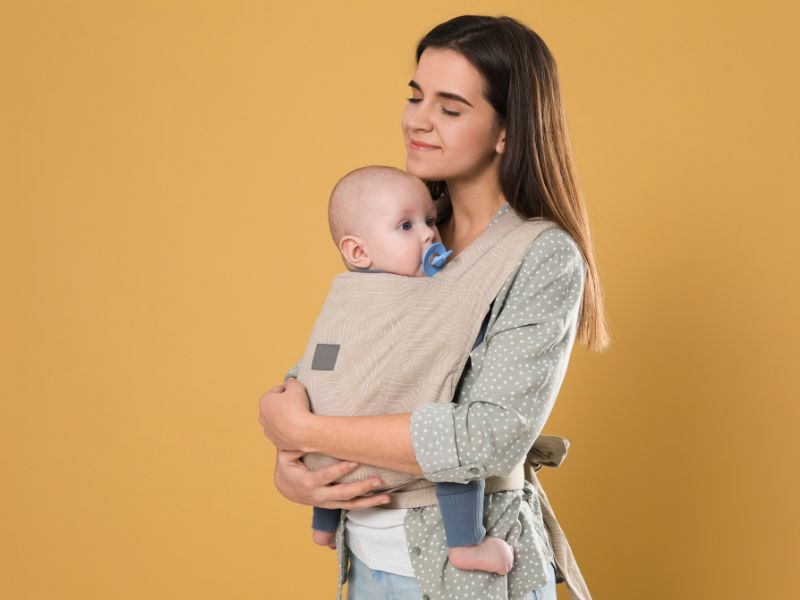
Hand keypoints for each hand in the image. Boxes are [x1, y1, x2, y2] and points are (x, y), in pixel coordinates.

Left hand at [258, 378, 312, 449]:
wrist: (303, 432)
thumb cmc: (298, 409)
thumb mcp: (296, 386)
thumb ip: (292, 382)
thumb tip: (290, 383)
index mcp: (264, 401)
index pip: (278, 390)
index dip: (289, 389)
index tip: (297, 392)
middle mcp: (263, 417)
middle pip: (276, 406)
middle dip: (286, 404)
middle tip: (298, 403)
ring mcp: (269, 431)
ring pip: (278, 420)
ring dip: (286, 417)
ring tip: (299, 416)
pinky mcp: (276, 441)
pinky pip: (283, 432)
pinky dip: (289, 429)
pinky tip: (298, 427)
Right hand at [273, 449, 390, 509]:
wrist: (285, 488)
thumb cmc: (288, 467)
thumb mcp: (286, 455)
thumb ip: (296, 446)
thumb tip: (308, 436)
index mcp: (308, 482)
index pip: (327, 476)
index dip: (341, 470)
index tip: (355, 462)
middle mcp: (319, 496)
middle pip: (343, 494)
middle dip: (361, 487)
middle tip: (378, 480)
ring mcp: (327, 503)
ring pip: (350, 504)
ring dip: (369, 501)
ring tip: (386, 497)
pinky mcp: (333, 505)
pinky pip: (351, 507)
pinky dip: (366, 504)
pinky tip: (381, 500)